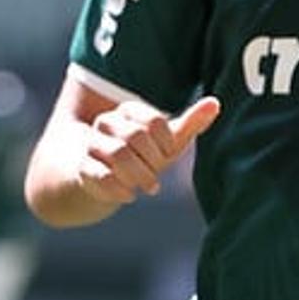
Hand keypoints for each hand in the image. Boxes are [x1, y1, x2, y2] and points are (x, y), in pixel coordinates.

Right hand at [76, 96, 219, 209]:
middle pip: (136, 136)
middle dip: (153, 160)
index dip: (167, 142)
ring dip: (140, 175)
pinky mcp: (83, 168)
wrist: (101, 180)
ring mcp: (92, 145)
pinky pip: (101, 176)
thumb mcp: (167, 143)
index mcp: (128, 111)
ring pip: (118, 154)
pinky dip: (120, 189)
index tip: (167, 154)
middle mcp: (107, 122)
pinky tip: (129, 196)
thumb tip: (215, 103)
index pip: (154, 121)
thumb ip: (190, 123)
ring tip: (150, 187)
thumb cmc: (140, 158)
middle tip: (157, 173)